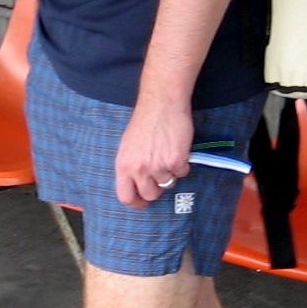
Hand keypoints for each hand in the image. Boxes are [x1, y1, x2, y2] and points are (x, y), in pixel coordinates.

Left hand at [115, 94, 195, 208]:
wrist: (161, 104)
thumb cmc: (144, 121)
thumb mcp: (128, 146)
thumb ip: (131, 166)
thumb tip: (137, 184)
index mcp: (123, 165)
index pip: (125, 196)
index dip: (135, 203)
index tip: (142, 202)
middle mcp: (139, 169)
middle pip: (150, 195)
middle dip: (157, 188)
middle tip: (161, 174)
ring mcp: (158, 167)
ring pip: (168, 184)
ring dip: (170, 172)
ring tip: (167, 152)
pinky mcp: (175, 161)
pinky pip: (182, 172)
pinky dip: (183, 163)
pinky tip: (177, 148)